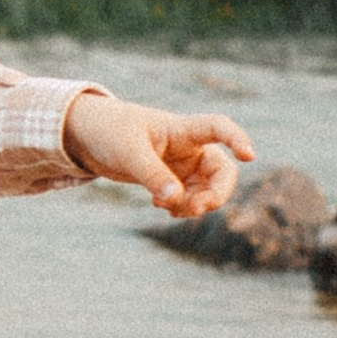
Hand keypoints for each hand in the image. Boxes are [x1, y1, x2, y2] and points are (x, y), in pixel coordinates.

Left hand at [65, 93, 255, 219]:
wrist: (87, 135)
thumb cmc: (108, 132)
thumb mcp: (128, 153)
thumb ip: (152, 176)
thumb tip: (176, 201)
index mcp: (182, 129)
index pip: (218, 127)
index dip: (237, 139)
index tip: (249, 156)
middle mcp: (189, 147)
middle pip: (222, 172)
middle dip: (214, 195)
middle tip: (191, 210)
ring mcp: (181, 165)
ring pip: (206, 190)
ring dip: (193, 204)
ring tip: (164, 206)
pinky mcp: (170, 179)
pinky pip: (189, 197)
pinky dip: (181, 206)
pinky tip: (159, 205)